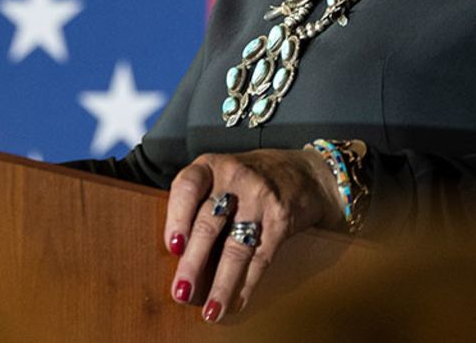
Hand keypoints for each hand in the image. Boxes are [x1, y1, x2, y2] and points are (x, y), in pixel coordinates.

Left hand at [163, 148, 343, 322]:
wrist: (303, 172)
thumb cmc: (248, 180)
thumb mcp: (219, 176)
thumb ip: (197, 204)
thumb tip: (178, 255)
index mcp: (211, 166)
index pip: (188, 187)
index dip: (177, 217)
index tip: (173, 247)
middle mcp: (234, 178)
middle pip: (209, 223)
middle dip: (193, 262)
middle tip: (182, 291)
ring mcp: (260, 198)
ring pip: (236, 247)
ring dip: (222, 283)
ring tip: (211, 309)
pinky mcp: (281, 219)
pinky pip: (261, 256)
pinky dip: (247, 283)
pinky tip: (236, 301)